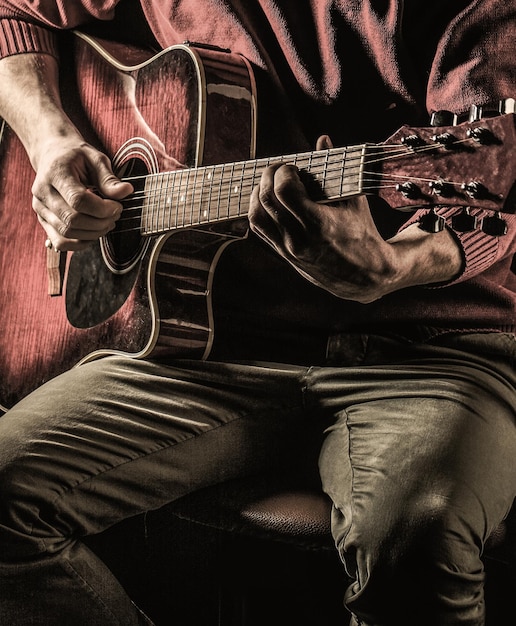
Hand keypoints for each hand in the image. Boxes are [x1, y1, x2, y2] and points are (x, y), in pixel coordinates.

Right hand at [31, 136, 132, 251]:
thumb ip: (109, 178)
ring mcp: (40, 208)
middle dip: (100, 223)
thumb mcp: (96, 159)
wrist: (53, 155)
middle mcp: (42, 192)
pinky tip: (94, 232)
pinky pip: (60, 241)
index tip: (118, 206)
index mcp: (56, 173)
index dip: (102, 209)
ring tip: (107, 222)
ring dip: (93, 233)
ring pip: (67, 233)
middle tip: (115, 215)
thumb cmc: (76, 157)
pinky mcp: (43, 220)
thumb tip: (126, 192)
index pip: (78, 200)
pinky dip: (80, 243)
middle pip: (72, 220)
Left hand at [249, 136, 462, 301]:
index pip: (283, 191)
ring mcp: (288, 249)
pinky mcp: (283, 255)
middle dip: (268, 177)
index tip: (292, 166)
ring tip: (270, 183)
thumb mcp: (354, 200)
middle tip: (279, 169)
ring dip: (258, 194)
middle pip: (266, 200)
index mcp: (318, 225)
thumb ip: (335, 169)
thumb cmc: (362, 235)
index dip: (282, 172)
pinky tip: (269, 200)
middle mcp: (298, 239)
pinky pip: (260, 230)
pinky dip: (259, 210)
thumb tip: (323, 139)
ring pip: (257, 217)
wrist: (363, 276)